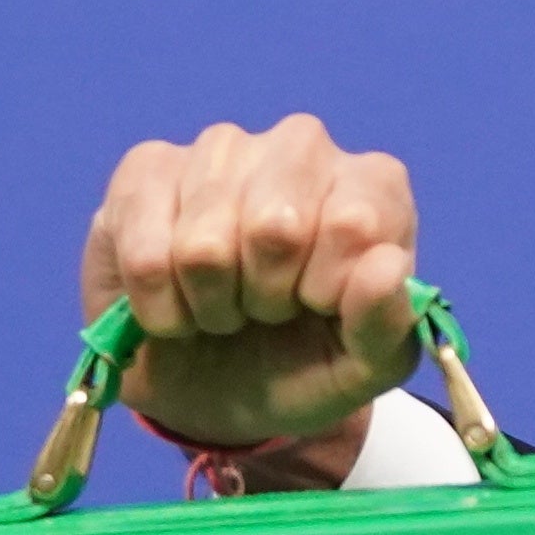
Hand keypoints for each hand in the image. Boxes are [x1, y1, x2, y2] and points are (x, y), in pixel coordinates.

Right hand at [81, 115, 419, 448]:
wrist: (219, 388)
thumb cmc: (304, 361)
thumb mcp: (362, 366)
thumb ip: (387, 325)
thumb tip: (387, 266)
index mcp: (373, 186)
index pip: (354, 223)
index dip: (328, 289)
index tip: (320, 306)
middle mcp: (302, 146)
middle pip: (275, 226)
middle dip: (267, 296)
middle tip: (270, 309)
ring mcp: (222, 147)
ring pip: (204, 246)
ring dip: (213, 304)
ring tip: (228, 305)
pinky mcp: (147, 167)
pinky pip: (146, 256)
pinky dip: (162, 307)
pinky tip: (177, 300)